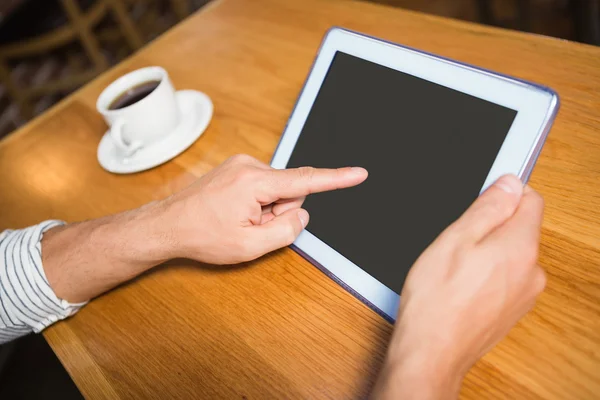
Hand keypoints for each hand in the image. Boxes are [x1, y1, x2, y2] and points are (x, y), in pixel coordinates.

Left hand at [43, 154, 366, 302]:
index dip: (337, 179)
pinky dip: (256, 203)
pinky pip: (262, 186)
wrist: (166, 225)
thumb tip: (301, 214)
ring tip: (239, 221)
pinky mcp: (236, 169)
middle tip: (253, 228)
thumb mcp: (250, 246)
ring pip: (276, 190)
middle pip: (290, 190)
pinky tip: (234, 214)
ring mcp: (241, 165)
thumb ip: (286, 230)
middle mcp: (250, 166)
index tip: (359, 173)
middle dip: (280, 212)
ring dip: (266, 210)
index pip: (307, 180)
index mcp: (256, 182)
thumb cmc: (201, 236)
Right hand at [372, 175, 545, 398]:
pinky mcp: (513, 311)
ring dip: (489, 252)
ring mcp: (525, 295)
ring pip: (511, 255)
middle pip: (520, 229)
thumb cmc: (436, 298)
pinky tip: (461, 286)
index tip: (479, 203)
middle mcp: (532, 271)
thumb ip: (488, 208)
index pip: (530, 200)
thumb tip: (509, 184)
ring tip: (455, 268)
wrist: (432, 351)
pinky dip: (487, 275)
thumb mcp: (455, 238)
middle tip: (457, 241)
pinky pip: (506, 279)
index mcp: (521, 247)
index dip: (503, 194)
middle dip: (492, 226)